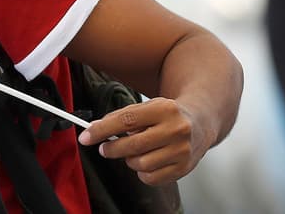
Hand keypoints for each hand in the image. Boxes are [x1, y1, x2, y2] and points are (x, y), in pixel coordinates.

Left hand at [77, 97, 210, 183]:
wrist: (199, 122)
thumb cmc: (166, 115)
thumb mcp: (145, 107)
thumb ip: (120, 117)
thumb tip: (94, 129)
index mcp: (164, 109)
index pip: (125, 120)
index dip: (101, 130)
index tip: (85, 137)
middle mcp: (176, 129)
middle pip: (132, 145)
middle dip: (111, 148)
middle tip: (105, 148)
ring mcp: (183, 150)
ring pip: (141, 164)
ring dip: (129, 160)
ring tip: (133, 152)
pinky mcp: (185, 168)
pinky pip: (152, 178)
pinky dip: (142, 173)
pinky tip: (146, 161)